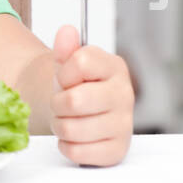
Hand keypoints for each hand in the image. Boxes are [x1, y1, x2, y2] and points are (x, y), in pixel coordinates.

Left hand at [49, 24, 133, 166]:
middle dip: (58, 103)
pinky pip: (78, 151)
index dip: (64, 72)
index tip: (66, 78)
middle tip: (62, 103)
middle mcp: (125, 95)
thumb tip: (66, 32)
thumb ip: (66, 47)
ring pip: (73, 128)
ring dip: (60, 126)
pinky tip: (75, 137)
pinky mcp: (117, 150)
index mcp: (115, 67)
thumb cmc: (77, 86)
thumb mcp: (68, 63)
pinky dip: (67, 145)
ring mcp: (124, 124)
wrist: (82, 113)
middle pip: (75, 100)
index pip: (81, 62)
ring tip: (67, 119)